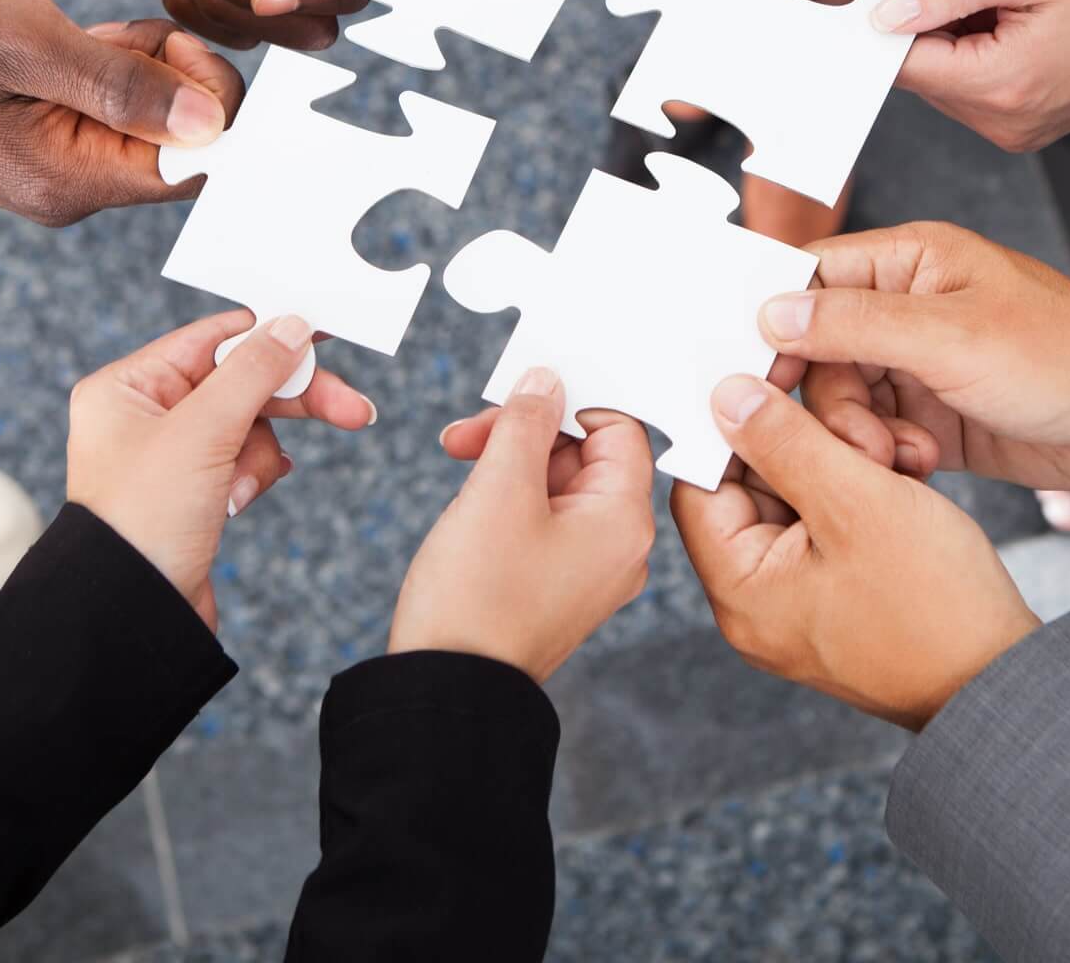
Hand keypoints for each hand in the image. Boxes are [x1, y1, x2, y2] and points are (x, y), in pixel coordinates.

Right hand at [0, 0, 242, 224]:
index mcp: (69, 181)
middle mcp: (69, 185)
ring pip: (148, 113)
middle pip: (179, 142)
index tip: (173, 42)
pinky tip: (76, 31)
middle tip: (122, 28)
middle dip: (176, 75)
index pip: (196, 166)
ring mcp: (53, 159)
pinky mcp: (40, 128)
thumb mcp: (25, 41)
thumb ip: (122, 86)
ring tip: (87, 28)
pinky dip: (113, 58)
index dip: (211, 102)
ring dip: (142, 61)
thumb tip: (212, 123)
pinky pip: (109, 99)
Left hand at [67, 311, 375, 628]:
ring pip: (249, 425)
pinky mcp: (192, 491)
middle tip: (352, 408)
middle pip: (240, 382)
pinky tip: (240, 499)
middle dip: (292, 400)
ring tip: (238, 490)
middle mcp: (144, 414)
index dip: (269, 334)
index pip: (212, 339)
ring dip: (258, 455)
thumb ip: (253, 372)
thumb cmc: (145, 520)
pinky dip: (251, 476)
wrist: (131, 619)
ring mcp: (169, 455)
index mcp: (127, 387)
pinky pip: (242, 461)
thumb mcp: (203, 432)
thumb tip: (292, 326)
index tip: (323, 331)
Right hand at [389, 369, 654, 682]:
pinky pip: (543, 516)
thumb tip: (548, 381)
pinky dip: (507, 493)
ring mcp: (587, 567)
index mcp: (624, 521)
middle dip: (525, 431)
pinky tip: (469, 494)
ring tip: (458, 458)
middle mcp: (618, 546)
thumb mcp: (500, 487)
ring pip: (557, 482)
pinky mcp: (554, 582)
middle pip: (585, 453)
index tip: (516, 394)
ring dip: (508, 458)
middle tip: (468, 432)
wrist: (445, 689)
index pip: (617, 429)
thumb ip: (527, 423)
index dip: (567, 402)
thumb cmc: (478, 594)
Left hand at [673, 377, 1039, 728]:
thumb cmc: (937, 607)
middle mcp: (758, 604)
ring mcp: (799, 603)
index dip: (727, 427)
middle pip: (752, 489)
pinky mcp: (839, 597)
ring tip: (896, 455)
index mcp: (741, 591)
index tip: (763, 381)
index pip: (701, 486)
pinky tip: (906, 474)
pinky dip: (863, 492)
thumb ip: (784, 442)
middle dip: (805, 444)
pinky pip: (831, 526)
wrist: (1012, 683)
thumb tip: (725, 398)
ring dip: (844, 462)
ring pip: (799, 499)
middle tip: (859, 426)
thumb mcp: (855, 502)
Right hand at [756, 221, 1069, 491]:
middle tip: (859, 435)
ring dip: (858, 434)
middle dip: (829, 399)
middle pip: (814, 348)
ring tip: (901, 454)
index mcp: (906, 262)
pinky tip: (916, 464)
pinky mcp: (925, 413)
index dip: (776, 321)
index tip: (762, 369)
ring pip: (839, 397)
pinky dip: (883, 454)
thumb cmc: (1068, 356)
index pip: (809, 276)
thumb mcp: (953, 336)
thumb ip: (856, 324)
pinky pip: (871, 432)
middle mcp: (901, 308)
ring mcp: (912, 363)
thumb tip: (774, 313)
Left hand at [867, 0, 1069, 150]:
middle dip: (912, 20)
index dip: (884, 18)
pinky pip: (969, 85)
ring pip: (940, 77)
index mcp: (1001, 87)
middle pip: (918, 72)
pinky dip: (966, 48)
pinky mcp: (1022, 124)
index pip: (901, 64)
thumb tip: (884, 12)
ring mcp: (1012, 129)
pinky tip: (990, 14)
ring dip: (940, 33)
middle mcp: (1001, 123)